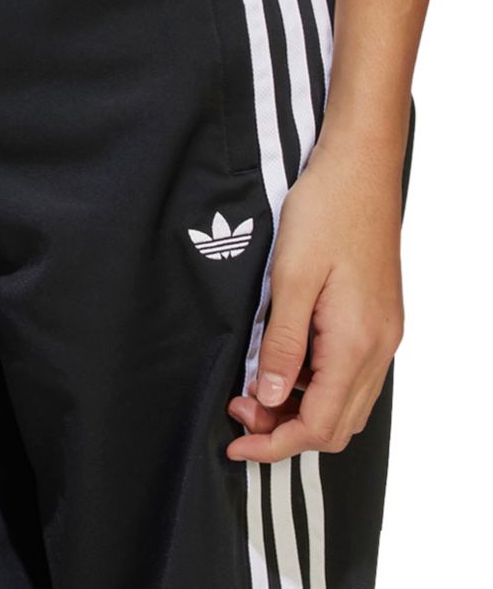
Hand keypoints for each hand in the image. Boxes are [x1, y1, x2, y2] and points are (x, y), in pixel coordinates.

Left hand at [227, 132, 405, 461]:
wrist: (360, 172)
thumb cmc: (323, 212)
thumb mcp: (289, 276)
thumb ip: (282, 343)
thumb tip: (266, 398)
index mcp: (356, 342)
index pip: (319, 424)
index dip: (275, 443)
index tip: (235, 444)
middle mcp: (378, 349)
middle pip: (336, 425)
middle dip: (284, 431)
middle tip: (235, 412)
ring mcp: (382, 337)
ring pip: (346, 405)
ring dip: (300, 410)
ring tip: (250, 390)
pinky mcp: (378, 323)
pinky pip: (351, 377)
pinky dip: (317, 387)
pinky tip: (282, 366)